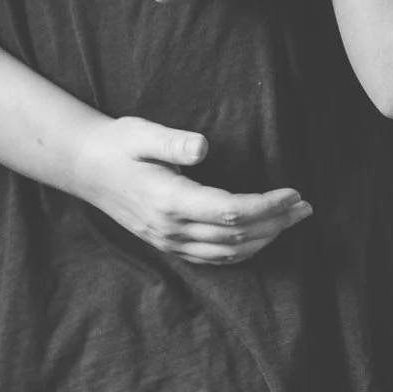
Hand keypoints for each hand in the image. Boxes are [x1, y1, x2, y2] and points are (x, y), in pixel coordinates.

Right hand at [67, 114, 312, 264]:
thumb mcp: (141, 133)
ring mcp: (169, 241)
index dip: (266, 205)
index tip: (294, 192)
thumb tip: (203, 147)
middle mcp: (171, 228)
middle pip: (235, 235)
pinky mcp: (168, 244)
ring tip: (292, 220)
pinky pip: (212, 258)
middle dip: (276, 222)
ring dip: (265, 239)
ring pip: (227, 252)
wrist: (86, 167)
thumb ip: (172, 143)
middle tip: (306, 207)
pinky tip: (261, 238)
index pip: (230, 211)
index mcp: (169, 201)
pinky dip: (242, 252)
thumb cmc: (118, 144)